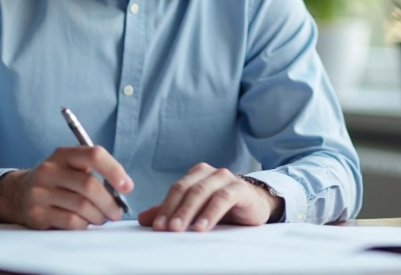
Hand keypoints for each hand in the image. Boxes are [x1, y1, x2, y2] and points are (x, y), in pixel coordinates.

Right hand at [0, 146, 132, 229]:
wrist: (17, 194)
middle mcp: (50, 170)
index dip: (114, 171)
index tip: (127, 187)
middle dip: (110, 202)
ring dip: (99, 216)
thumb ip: (94, 172)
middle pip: (90, 185)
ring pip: (82, 206)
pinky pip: (71, 221)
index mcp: (63, 154)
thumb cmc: (56, 180)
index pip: (94, 155)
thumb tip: (123, 188)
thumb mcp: (69, 166)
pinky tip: (84, 222)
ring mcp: (41, 192)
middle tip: (117, 212)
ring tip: (102, 218)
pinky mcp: (38, 213)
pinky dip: (84, 224)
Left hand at [138, 163, 281, 231]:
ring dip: (190, 211)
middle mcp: (210, 173)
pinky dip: (211, 213)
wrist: (256, 204)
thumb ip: (171, 212)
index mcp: (197, 174)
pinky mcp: (240, 189)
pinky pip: (223, 198)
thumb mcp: (196, 210)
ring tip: (181, 229)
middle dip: (175, 210)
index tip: (156, 226)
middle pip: (187, 190)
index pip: (176, 189)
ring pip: (203, 192)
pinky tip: (202, 226)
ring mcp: (226, 178)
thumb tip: (143, 219)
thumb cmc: (224, 207)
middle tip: (167, 228)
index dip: (165, 207)